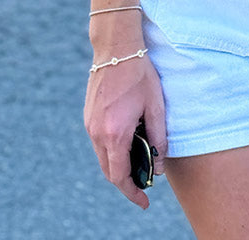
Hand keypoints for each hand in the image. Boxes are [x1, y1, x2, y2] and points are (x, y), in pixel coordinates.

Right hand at [84, 52, 166, 208]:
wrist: (116, 47)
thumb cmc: (140, 74)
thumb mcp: (156, 106)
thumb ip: (159, 138)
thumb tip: (159, 166)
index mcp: (115, 133)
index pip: (120, 176)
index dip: (132, 192)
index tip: (144, 201)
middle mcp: (97, 132)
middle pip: (109, 171)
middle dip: (125, 182)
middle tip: (143, 185)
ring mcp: (90, 124)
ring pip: (102, 157)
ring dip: (118, 165)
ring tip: (138, 164)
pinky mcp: (88, 116)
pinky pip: (98, 142)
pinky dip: (111, 150)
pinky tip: (126, 143)